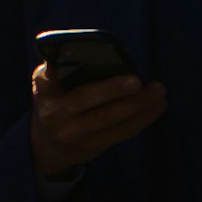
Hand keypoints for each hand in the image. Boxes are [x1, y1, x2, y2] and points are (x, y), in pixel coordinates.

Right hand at [26, 63, 165, 185]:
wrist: (47, 147)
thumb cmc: (54, 102)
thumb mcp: (46, 86)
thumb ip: (58, 70)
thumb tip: (89, 54)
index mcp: (43, 92)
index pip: (48, 77)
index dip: (57, 70)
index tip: (73, 58)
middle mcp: (54, 114)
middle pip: (86, 99)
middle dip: (113, 89)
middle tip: (137, 80)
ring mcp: (74, 134)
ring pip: (109, 119)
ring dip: (138, 105)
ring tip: (158, 91)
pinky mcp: (92, 146)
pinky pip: (121, 132)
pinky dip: (142, 118)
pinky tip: (158, 106)